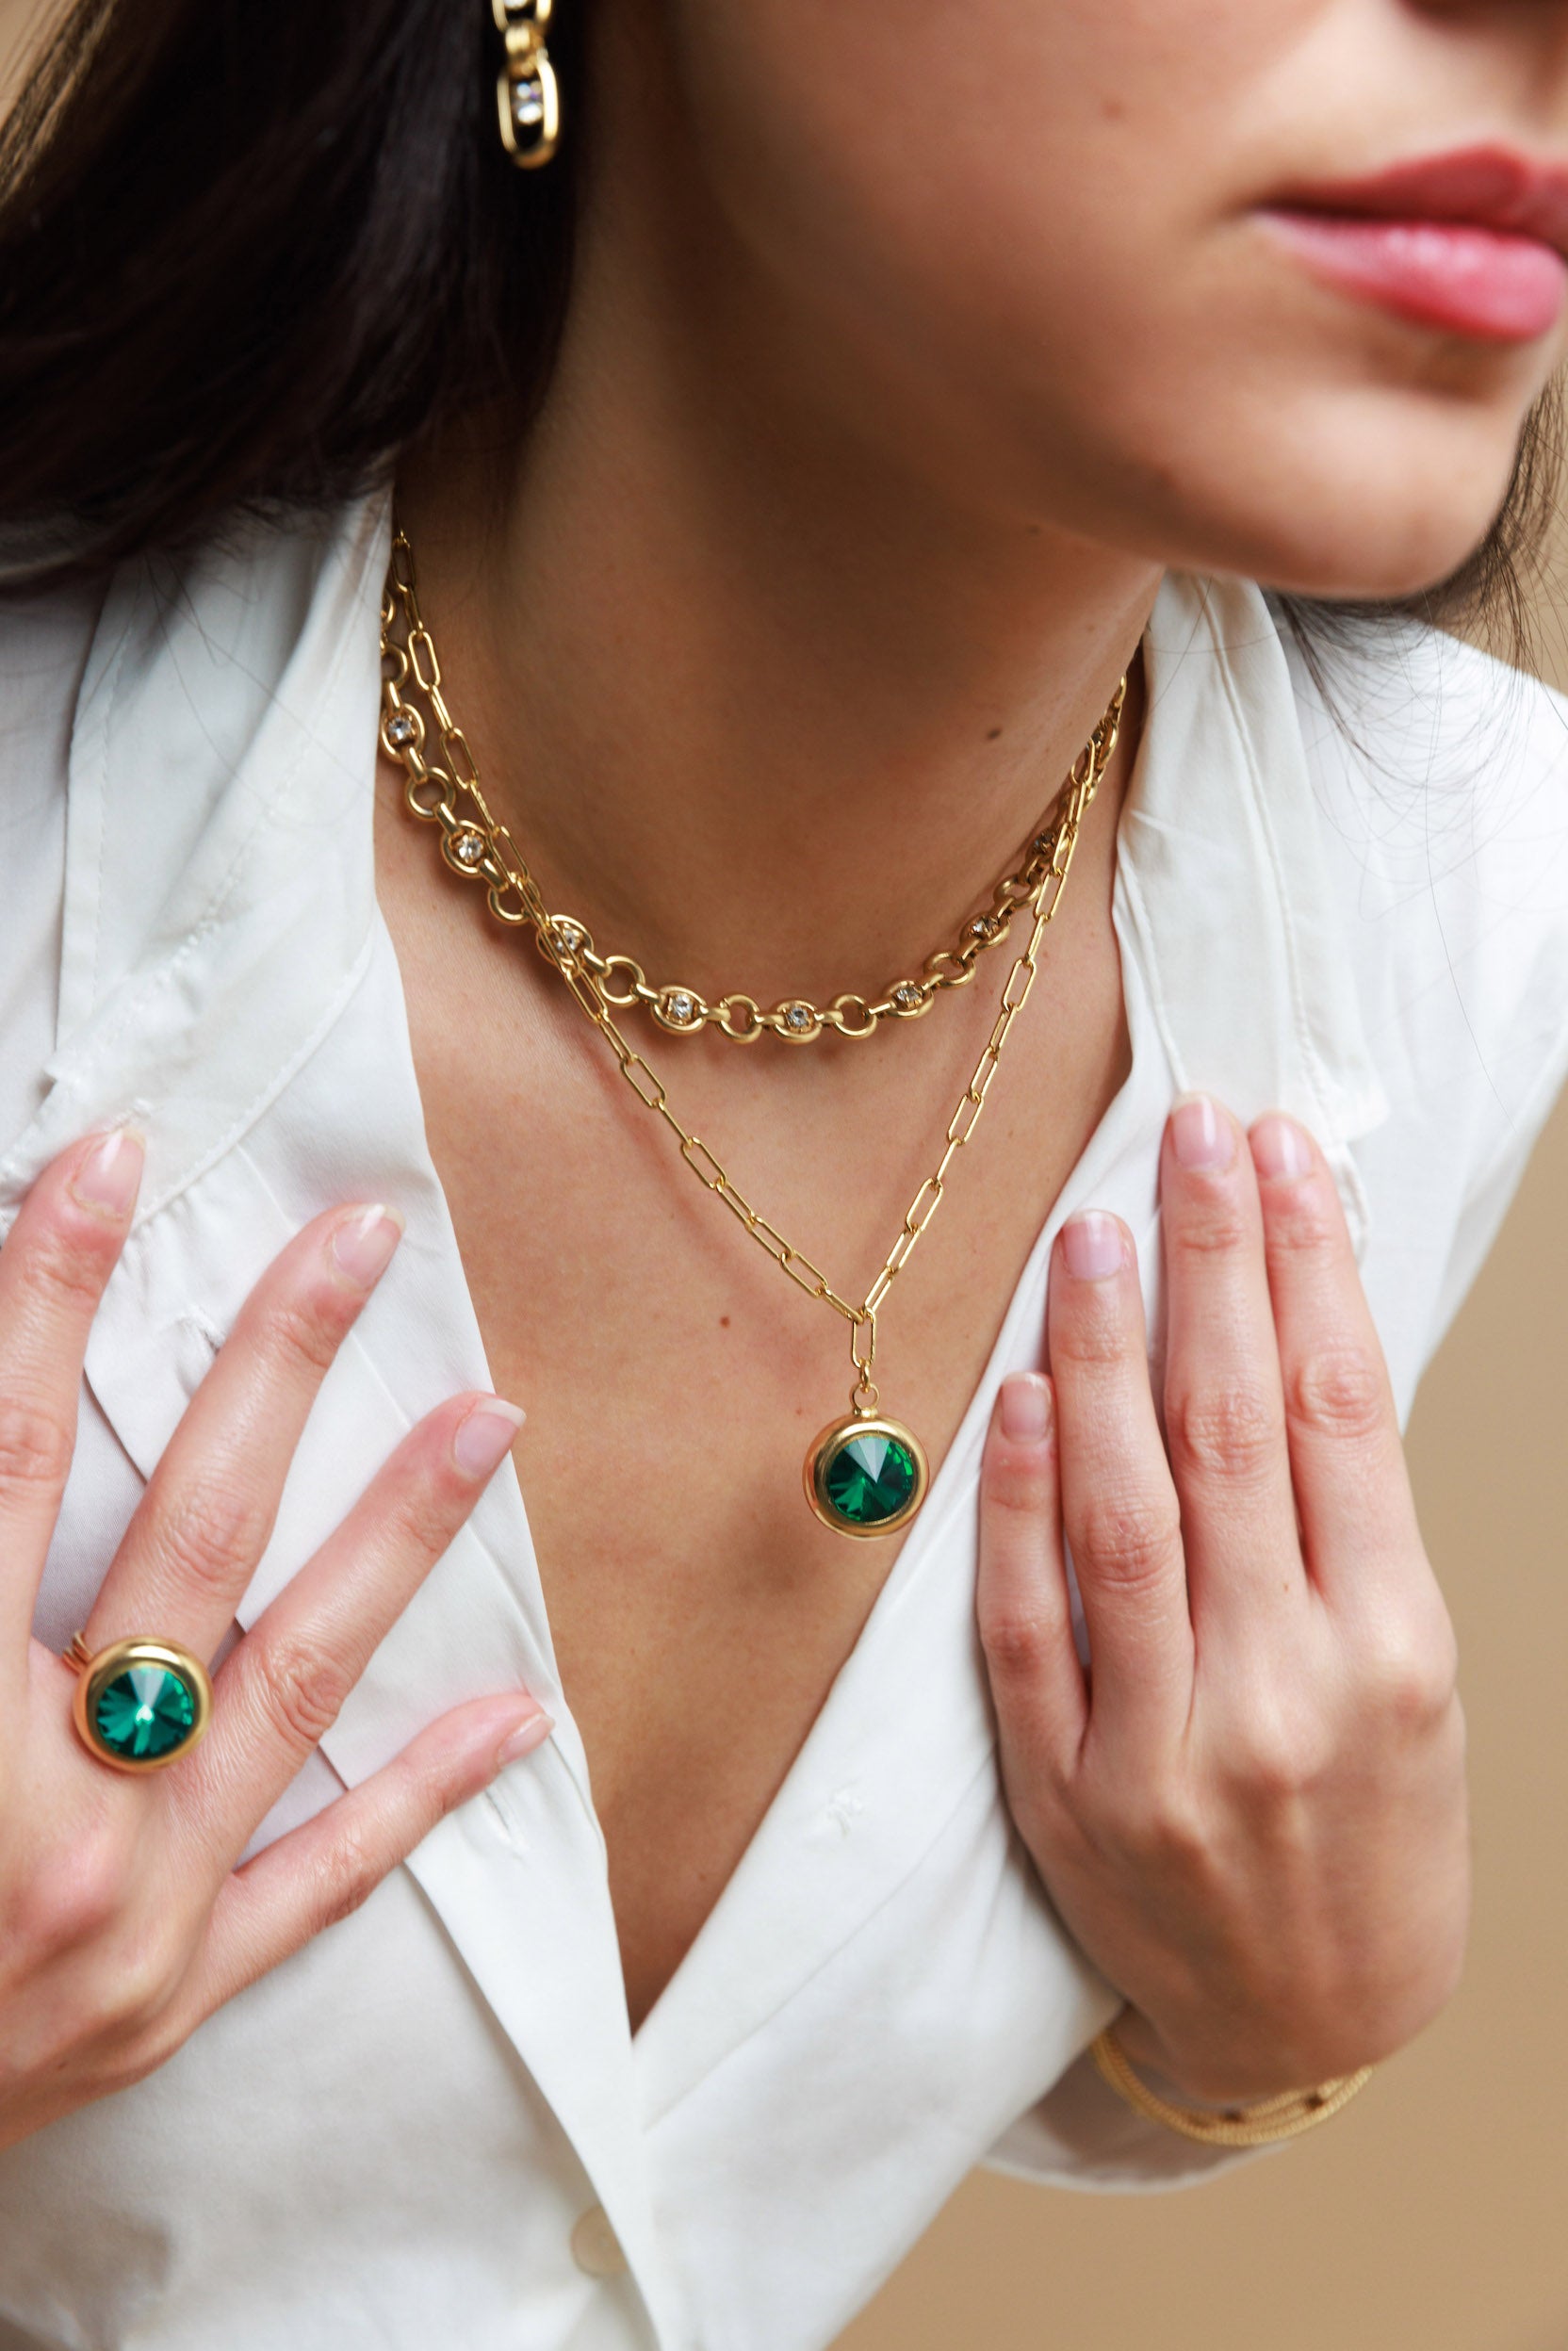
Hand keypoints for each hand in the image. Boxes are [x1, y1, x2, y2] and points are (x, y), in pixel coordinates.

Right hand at [0, 1130, 548, 2151]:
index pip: (3, 1458)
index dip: (46, 1293)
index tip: (108, 1164)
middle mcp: (44, 1815)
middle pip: (187, 1537)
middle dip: (273, 1367)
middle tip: (361, 1240)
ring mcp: (129, 1917)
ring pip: (292, 1684)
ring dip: (396, 1535)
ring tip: (489, 1414)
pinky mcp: (173, 1996)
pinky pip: (320, 1882)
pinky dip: (419, 1794)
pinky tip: (519, 1709)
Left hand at [976, 1098, 1467, 2105]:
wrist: (1304, 2025)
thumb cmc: (1371, 1830)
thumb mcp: (1410, 1677)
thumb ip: (1345, 1521)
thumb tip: (1284, 1329)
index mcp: (1390, 1651)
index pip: (1340, 1413)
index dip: (1306, 1268)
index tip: (1278, 1153)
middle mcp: (1282, 1690)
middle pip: (1236, 1433)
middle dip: (1212, 1266)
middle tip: (1187, 1136)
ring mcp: (1164, 1744)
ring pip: (1127, 1509)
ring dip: (1104, 1355)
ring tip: (1094, 1229)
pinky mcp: (1065, 1789)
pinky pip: (1028, 1623)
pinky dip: (1018, 1506)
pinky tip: (1016, 1398)